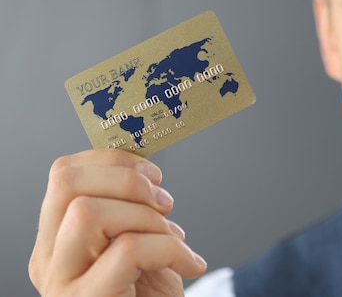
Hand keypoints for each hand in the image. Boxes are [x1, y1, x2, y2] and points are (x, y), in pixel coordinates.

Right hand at [29, 149, 206, 296]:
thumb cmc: (149, 295)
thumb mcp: (139, 241)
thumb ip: (131, 209)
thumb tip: (149, 171)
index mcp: (59, 236)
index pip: (64, 173)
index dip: (114, 160)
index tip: (153, 175)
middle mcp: (50, 258)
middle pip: (66, 184)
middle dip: (127, 180)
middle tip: (163, 203)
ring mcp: (62, 283)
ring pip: (88, 213)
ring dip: (147, 217)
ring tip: (174, 238)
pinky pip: (127, 250)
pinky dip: (170, 248)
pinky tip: (189, 264)